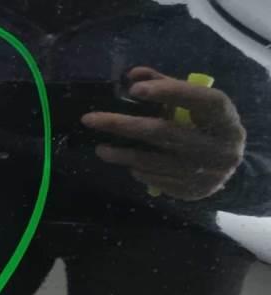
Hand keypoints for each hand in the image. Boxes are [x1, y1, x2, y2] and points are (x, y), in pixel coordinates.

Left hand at [81, 67, 245, 200]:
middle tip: (90, 120)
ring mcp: (204, 172)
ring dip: (121, 154)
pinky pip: (154, 179)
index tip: (134, 89)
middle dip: (122, 125)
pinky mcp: (190, 191)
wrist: (231, 169)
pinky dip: (138, 169)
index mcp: (224, 118)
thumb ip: (167, 85)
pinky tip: (129, 163)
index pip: (198, 100)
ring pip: (152, 161)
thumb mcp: (197, 105)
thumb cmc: (207, 127)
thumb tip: (132, 76)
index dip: (168, 92)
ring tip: (100, 148)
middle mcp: (217, 147)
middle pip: (163, 132)